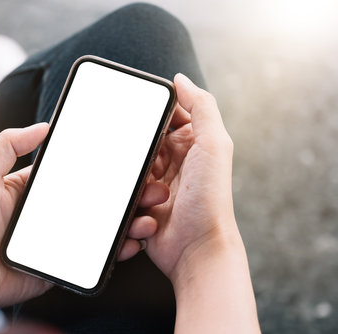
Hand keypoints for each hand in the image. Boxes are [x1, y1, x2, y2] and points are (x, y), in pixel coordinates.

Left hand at [0, 123, 166, 308]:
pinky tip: (132, 242)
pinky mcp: (59, 265)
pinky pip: (92, 258)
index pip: (78, 175)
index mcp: (35, 189)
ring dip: (129, 222)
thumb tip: (44, 125)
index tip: (131, 162)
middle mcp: (50, 213)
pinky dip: (115, 251)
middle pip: (97, 201)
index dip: (105, 169)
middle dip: (128, 195)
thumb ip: (7, 145)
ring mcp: (57, 240)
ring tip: (149, 217)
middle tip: (153, 189)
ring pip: (101, 229)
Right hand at [146, 73, 238, 284]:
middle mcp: (174, 161)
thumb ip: (202, 107)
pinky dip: (132, 205)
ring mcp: (156, 185)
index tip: (136, 116)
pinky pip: (124, 195)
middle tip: (145, 166)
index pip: (165, 116)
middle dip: (137, 153)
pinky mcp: (142, 205)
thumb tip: (181, 79)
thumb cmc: (210, 201)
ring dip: (137, 185)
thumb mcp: (214, 145)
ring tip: (155, 200)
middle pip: (142, 142)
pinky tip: (147, 217)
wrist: (197, 250)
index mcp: (192, 143)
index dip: (151, 114)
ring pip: (129, 170)